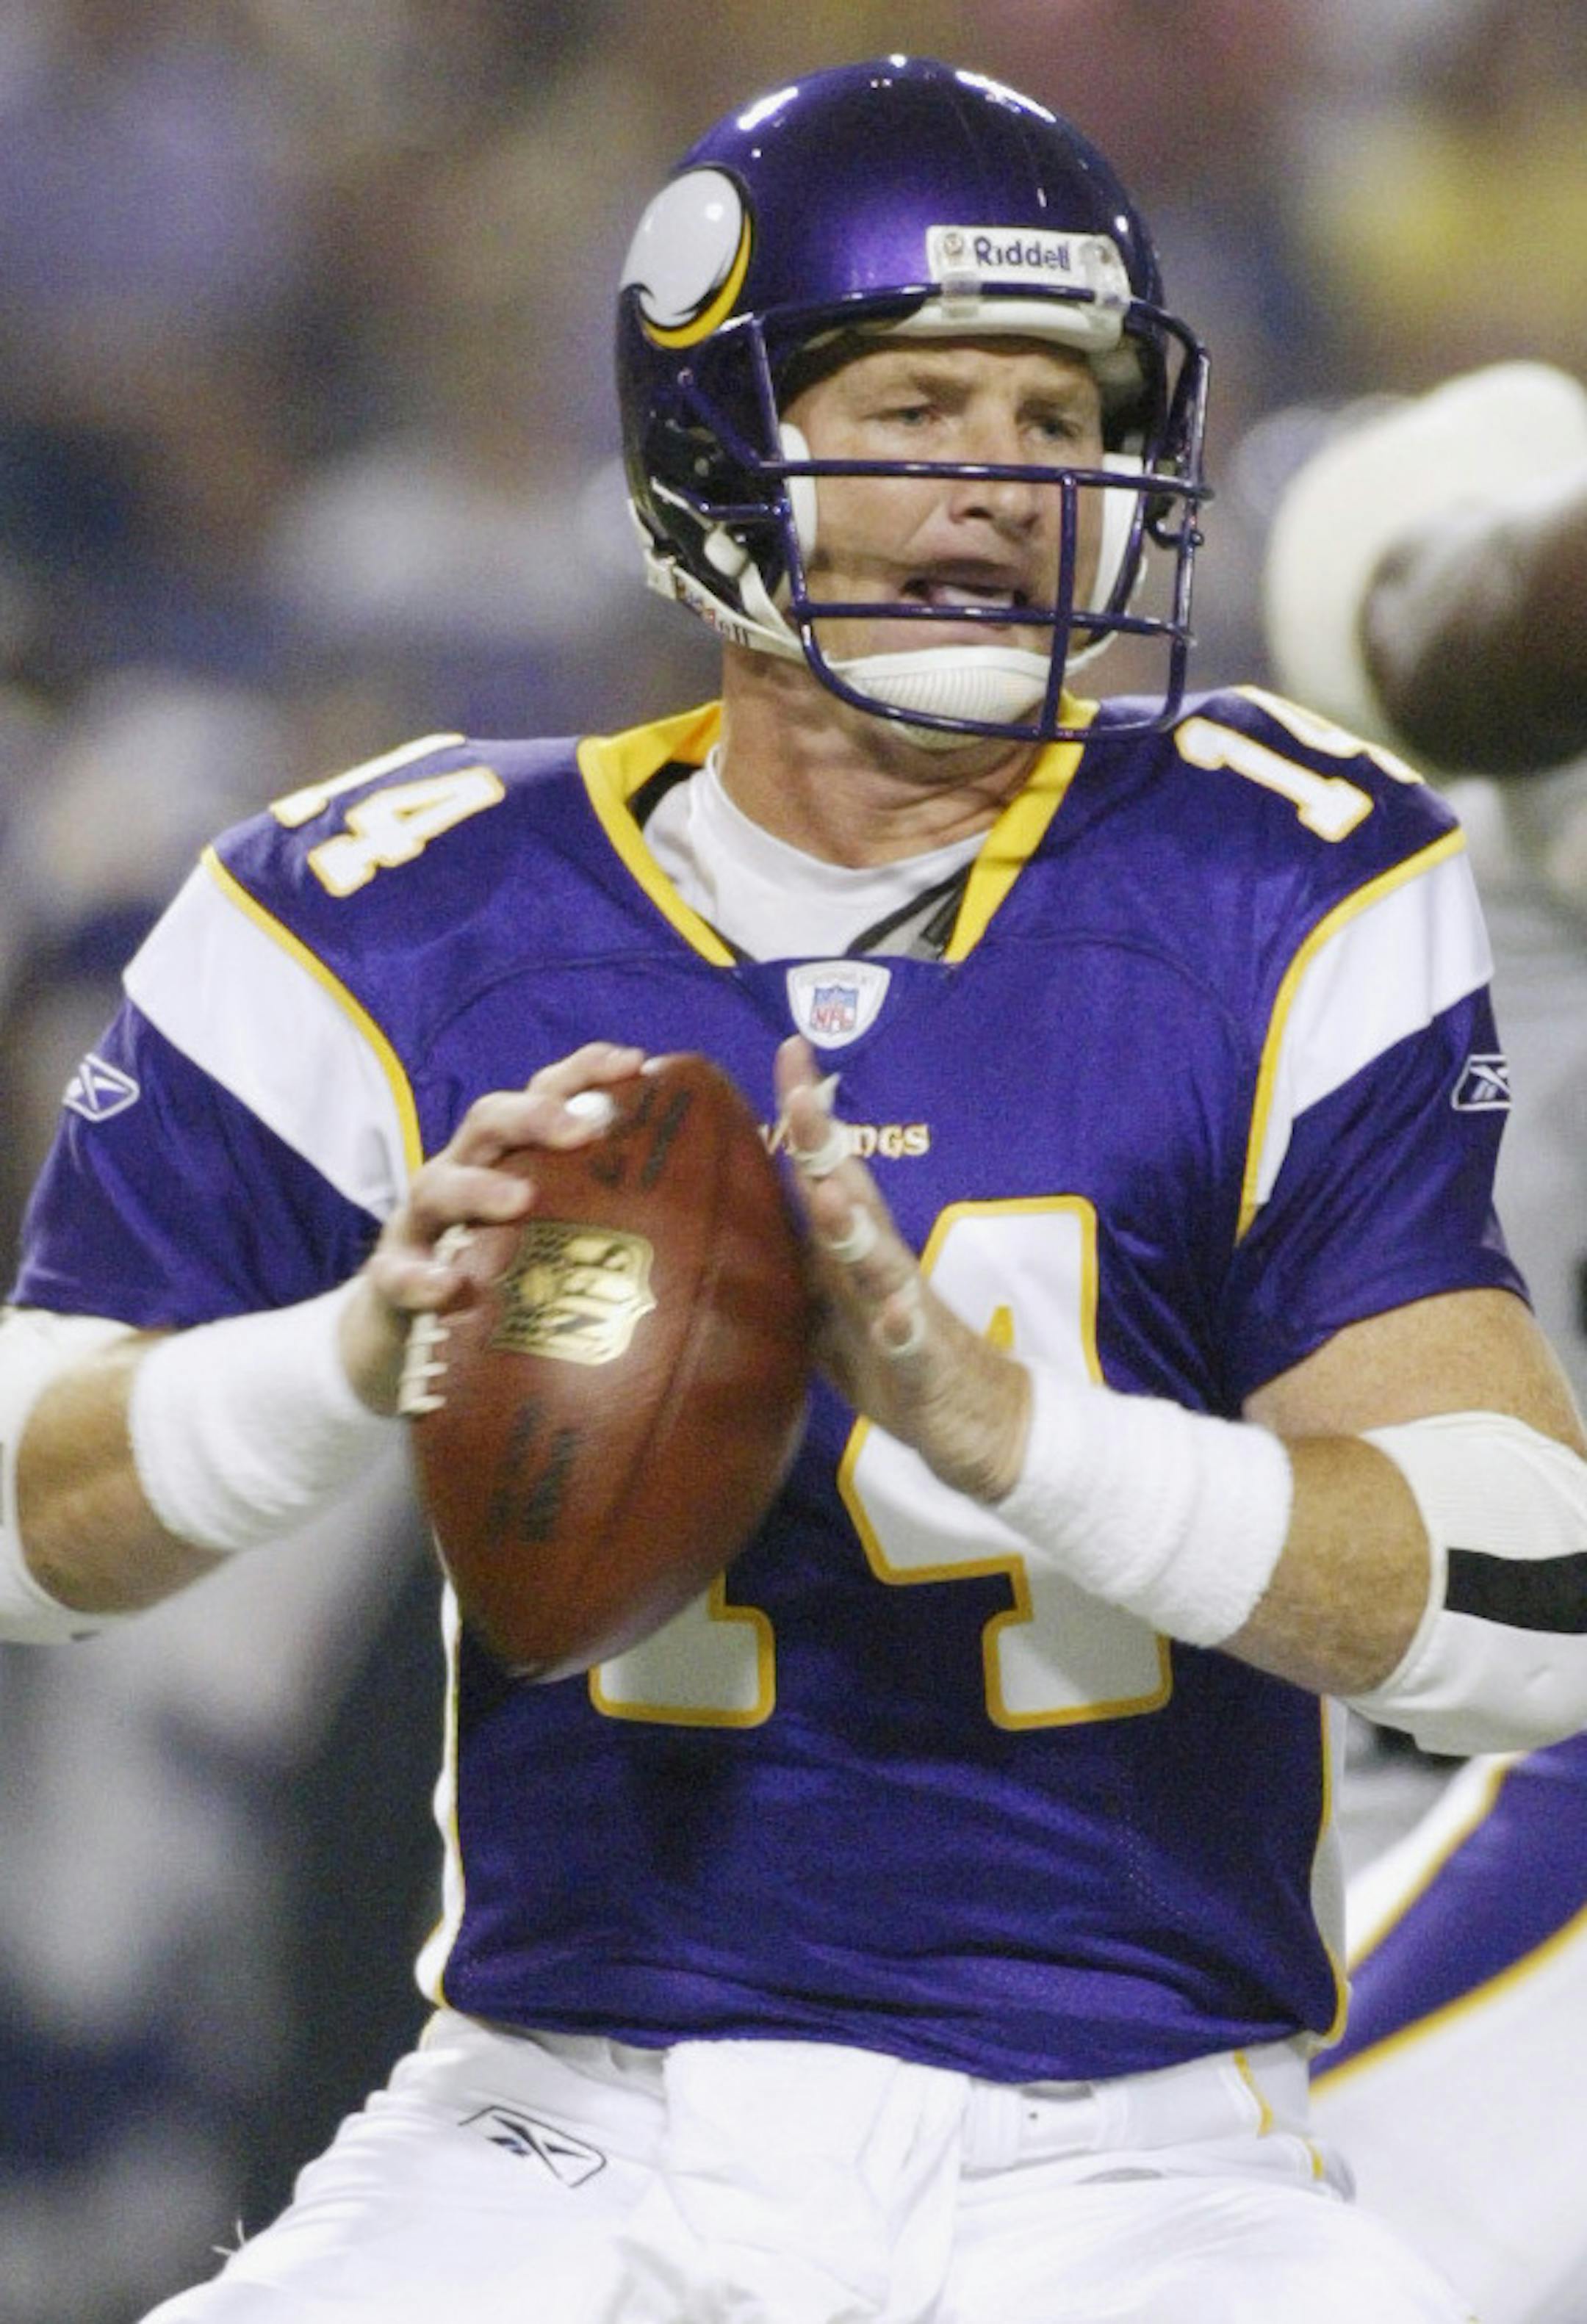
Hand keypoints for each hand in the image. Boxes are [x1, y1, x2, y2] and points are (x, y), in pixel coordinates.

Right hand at [341, 1042, 648, 1411]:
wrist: (411, 1343)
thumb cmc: (508, 1277)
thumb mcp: (561, 1236)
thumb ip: (619, 1217)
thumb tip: (731, 1221)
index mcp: (511, 1157)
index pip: (546, 1095)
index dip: (585, 1071)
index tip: (635, 1063)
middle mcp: (464, 1173)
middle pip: (489, 1119)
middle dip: (535, 1113)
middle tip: (584, 1129)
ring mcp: (422, 1226)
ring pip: (438, 1184)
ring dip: (480, 1186)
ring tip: (520, 1200)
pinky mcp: (391, 1280)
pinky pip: (398, 1273)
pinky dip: (421, 1277)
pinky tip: (448, 1289)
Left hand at [774, 1035, 1030, 1501]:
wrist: (985, 1427)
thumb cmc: (898, 1363)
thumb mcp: (831, 1313)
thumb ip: (797, 1266)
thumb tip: (739, 1227)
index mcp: (854, 1252)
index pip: (824, 1171)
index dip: (804, 1115)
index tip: (790, 1047)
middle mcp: (882, 1267)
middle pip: (850, 1193)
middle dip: (825, 1142)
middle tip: (802, 1087)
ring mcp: (908, 1312)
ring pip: (879, 1262)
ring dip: (856, 1226)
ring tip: (831, 1192)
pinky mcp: (924, 1365)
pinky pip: (912, 1344)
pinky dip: (902, 1328)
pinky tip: (895, 1314)